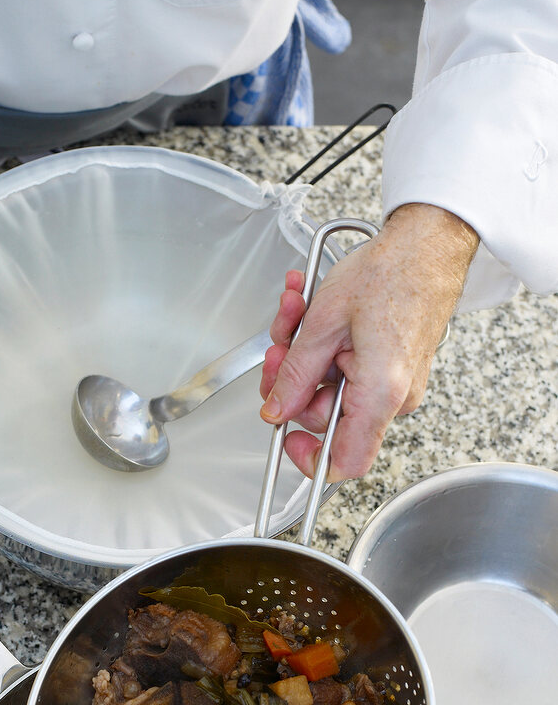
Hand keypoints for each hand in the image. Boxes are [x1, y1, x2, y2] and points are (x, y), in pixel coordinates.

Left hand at [260, 204, 478, 480]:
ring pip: (329, 386)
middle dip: (292, 379)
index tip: (284, 436)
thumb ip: (294, 376)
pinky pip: (345, 368)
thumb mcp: (323, 324)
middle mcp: (393, 397)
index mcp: (379, 393)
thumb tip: (275, 410)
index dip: (308, 458)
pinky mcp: (390, 367)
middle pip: (324, 415)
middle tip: (278, 346)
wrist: (429, 243)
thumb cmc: (391, 271)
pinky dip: (323, 343)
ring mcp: (394, 383)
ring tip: (296, 311)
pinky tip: (311, 310)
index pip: (344, 461)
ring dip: (302, 351)